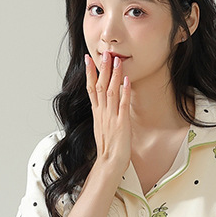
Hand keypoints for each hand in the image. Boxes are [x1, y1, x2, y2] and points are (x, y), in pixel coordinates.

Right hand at [85, 52, 131, 177]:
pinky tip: (126, 80)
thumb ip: (101, 115)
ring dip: (113, 75)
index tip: (89, 59)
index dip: (90, 73)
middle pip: (100, 86)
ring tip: (116, 60)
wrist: (109, 163)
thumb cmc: (107, 149)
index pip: (91, 89)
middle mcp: (102, 113)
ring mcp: (111, 117)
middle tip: (104, 53)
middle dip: (102, 68)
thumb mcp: (101, 128)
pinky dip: (124, 91)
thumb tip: (100, 105)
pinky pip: (123, 104)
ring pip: (111, 92)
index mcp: (97, 114)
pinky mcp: (122, 123)